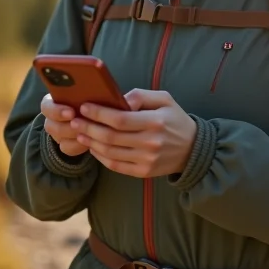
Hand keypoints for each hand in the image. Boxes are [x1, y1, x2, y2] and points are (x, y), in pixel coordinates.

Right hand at [40, 95, 89, 156]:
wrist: (90, 114)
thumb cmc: (86, 99)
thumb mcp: (83, 93)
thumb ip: (82, 92)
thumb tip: (92, 88)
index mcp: (52, 102)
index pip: (46, 107)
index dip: (57, 111)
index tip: (71, 112)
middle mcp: (51, 118)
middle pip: (50, 125)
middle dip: (66, 127)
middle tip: (80, 125)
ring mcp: (56, 133)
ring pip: (58, 138)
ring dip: (73, 136)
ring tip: (87, 132)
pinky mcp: (64, 144)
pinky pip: (67, 148)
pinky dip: (78, 146)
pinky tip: (89, 141)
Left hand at [70, 89, 196, 177]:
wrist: (193, 149)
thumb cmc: (175, 120)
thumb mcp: (164, 99)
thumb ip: (141, 96)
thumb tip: (118, 99)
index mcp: (155, 122)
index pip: (120, 119)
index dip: (99, 113)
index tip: (85, 107)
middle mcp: (150, 142)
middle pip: (110, 137)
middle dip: (89, 127)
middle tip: (75, 120)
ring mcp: (147, 160)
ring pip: (110, 152)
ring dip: (91, 142)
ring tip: (80, 132)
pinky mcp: (144, 172)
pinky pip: (116, 165)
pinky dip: (101, 157)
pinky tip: (93, 147)